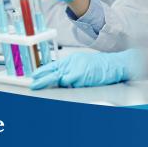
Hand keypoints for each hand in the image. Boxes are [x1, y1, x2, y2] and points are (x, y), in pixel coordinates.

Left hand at [30, 49, 144, 89]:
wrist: (116, 64)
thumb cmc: (102, 67)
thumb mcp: (83, 65)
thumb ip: (71, 71)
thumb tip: (61, 80)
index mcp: (72, 60)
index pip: (53, 65)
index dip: (43, 71)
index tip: (34, 76)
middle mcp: (72, 63)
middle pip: (53, 72)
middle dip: (41, 79)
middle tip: (32, 84)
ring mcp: (76, 68)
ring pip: (60, 78)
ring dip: (53, 84)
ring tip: (39, 86)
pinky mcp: (80, 75)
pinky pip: (70, 83)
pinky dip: (69, 86)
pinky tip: (69, 85)